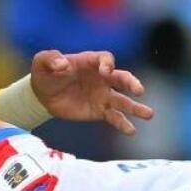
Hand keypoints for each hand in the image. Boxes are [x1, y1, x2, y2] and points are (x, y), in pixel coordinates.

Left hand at [28, 49, 152, 134]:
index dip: (107, 64)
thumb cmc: (45, 73)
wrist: (41, 94)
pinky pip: (114, 117)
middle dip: (131, 83)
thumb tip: (62, 65)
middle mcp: (102, 78)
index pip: (106, 59)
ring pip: (123, 100)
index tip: (105, 72)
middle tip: (139, 91)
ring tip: (148, 114)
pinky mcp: (99, 111)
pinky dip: (123, 124)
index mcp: (90, 62)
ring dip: (135, 108)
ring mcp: (102, 95)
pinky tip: (131, 131)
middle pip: (122, 78)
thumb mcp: (42, 62)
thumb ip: (50, 59)